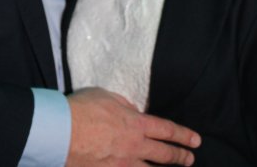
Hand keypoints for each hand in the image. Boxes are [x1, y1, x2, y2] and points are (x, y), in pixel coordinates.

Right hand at [66, 87, 200, 165]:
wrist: (61, 132)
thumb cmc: (82, 108)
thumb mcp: (107, 96)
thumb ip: (124, 106)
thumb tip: (133, 112)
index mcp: (136, 124)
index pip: (167, 130)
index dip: (184, 135)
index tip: (196, 140)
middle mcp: (134, 146)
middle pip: (164, 154)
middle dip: (180, 157)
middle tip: (190, 158)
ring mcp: (122, 165)